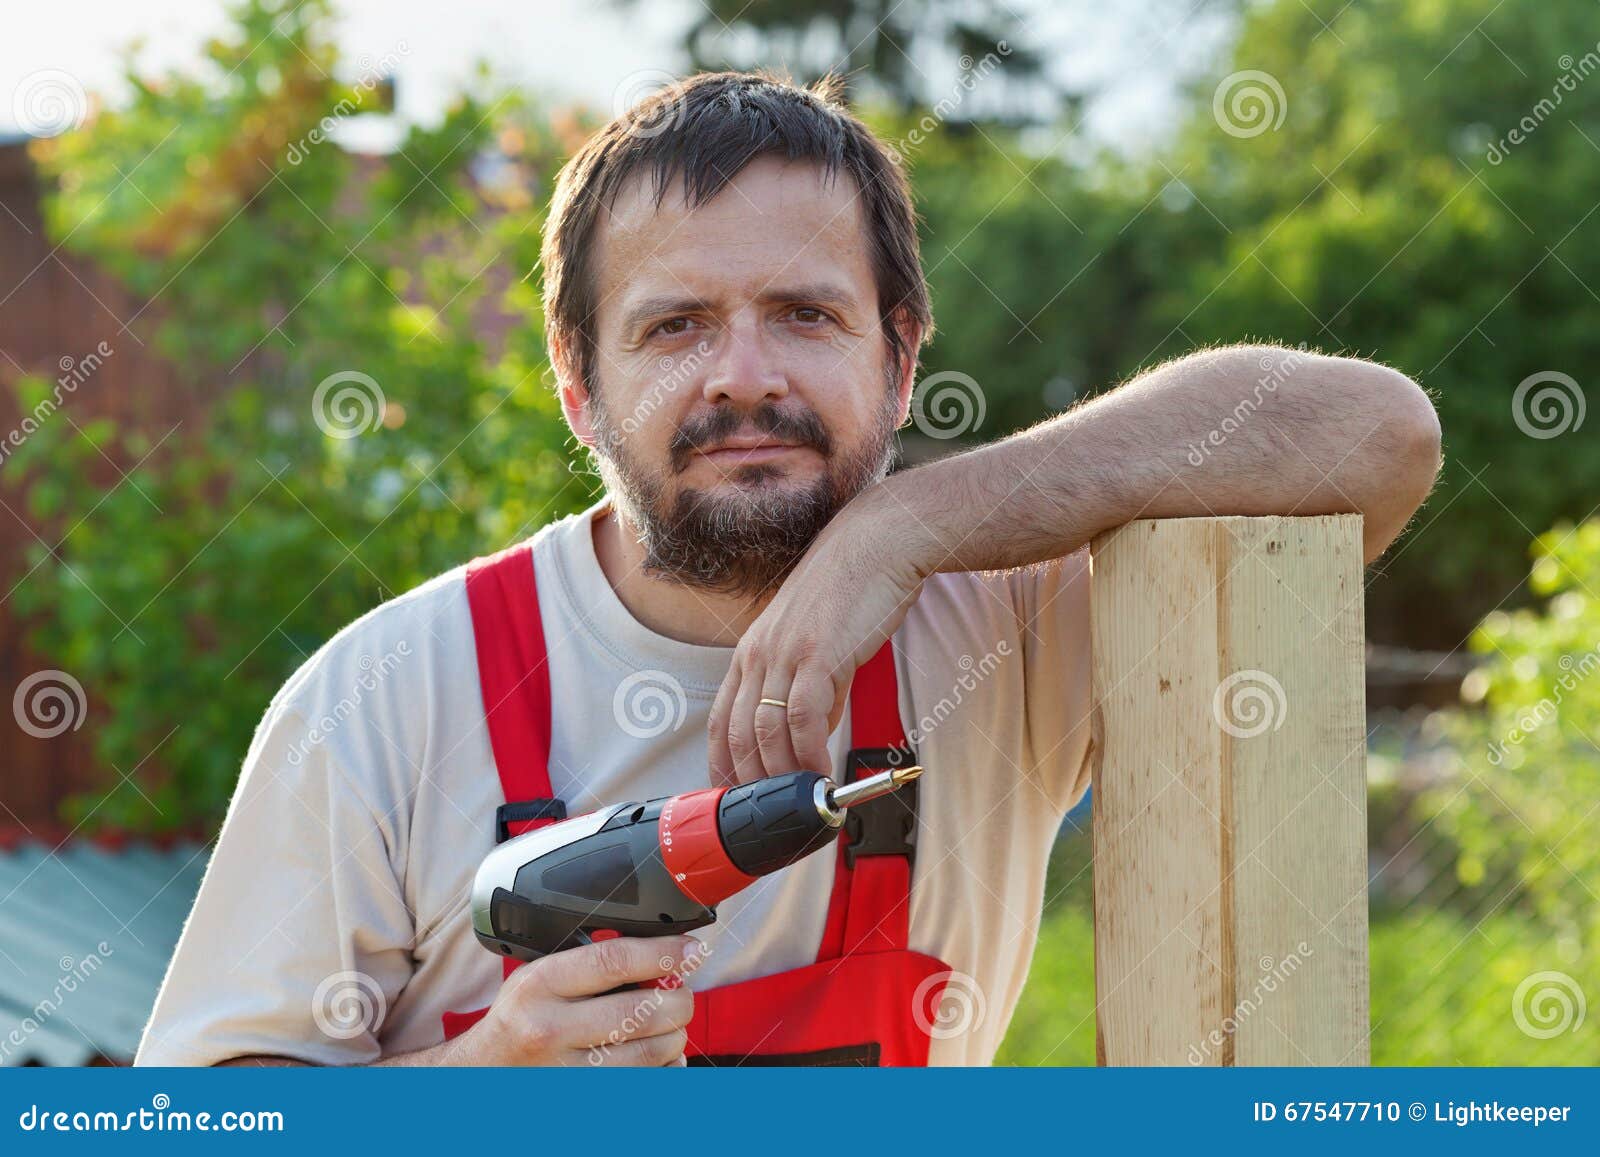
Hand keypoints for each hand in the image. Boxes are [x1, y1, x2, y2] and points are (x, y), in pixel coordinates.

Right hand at [446, 935, 700, 1066]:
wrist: (480, 1075)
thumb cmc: (519, 1019)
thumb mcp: (538, 978)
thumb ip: (589, 964)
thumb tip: (661, 953)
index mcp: (539, 984)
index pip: (614, 961)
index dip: (662, 953)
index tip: (692, 950)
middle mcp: (549, 1029)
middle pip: (640, 1013)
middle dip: (678, 1002)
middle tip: (682, 996)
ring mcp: (565, 1073)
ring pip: (649, 1054)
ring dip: (675, 1037)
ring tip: (671, 1026)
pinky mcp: (582, 1100)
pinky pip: (645, 1085)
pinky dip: (665, 1070)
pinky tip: (662, 1057)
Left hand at [708, 498, 930, 785]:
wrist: (877, 545)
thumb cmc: (851, 592)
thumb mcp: (815, 645)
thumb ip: (808, 692)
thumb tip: (812, 738)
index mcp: (750, 653)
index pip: (720, 723)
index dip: (722, 768)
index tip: (733, 801)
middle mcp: (758, 655)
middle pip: (736, 737)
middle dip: (752, 785)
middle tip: (773, 816)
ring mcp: (784, 655)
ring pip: (765, 734)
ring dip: (782, 776)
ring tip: (801, 802)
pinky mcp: (817, 656)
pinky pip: (804, 719)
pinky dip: (810, 754)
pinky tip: (822, 772)